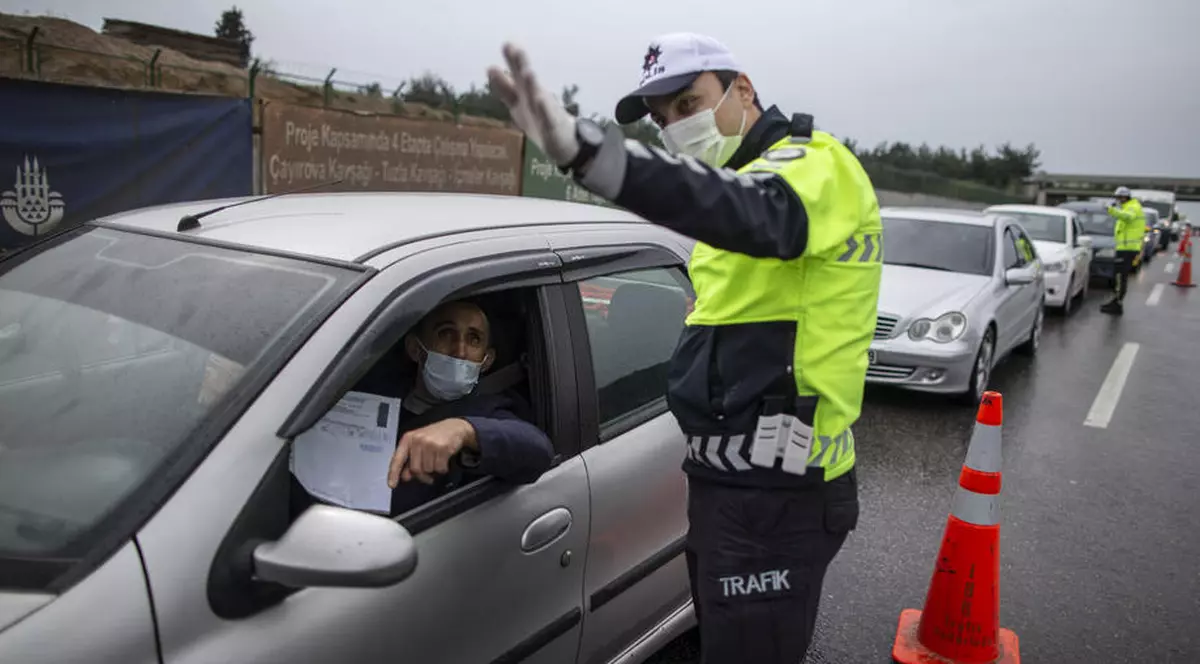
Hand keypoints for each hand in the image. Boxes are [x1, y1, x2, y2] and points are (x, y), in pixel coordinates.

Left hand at [388, 418, 476, 486]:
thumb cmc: (435, 437)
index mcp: (408, 439)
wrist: (455, 427)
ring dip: (434, 470)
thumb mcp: (419, 444)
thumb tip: (405, 477)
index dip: (393, 473)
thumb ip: (410, 459)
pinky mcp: (442, 448)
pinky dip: (443, 469)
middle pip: (415, 469)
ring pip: (428, 470)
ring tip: (437, 461)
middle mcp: (417, 440)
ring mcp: (430, 444)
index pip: (397, 459)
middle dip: (422, 475)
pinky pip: (439, 468)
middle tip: (428, 476)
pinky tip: (444, 460)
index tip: (392, 485)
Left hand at [487, 43, 579, 166]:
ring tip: (527, 72)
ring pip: (537, 97)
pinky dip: (544, 110)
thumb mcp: (518, 103)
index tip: (507, 44)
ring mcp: (545, 112)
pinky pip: (547, 118)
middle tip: (517, 49)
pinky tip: (540, 101)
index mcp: (525, 93)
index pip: (517, 74)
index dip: (512, 61)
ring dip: (532, 85)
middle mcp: (535, 98)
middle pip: (526, 80)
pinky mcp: (552, 126)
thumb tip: (489, 67)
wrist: (565, 142)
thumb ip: (504, 87)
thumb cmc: (538, 120)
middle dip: (522, 65)